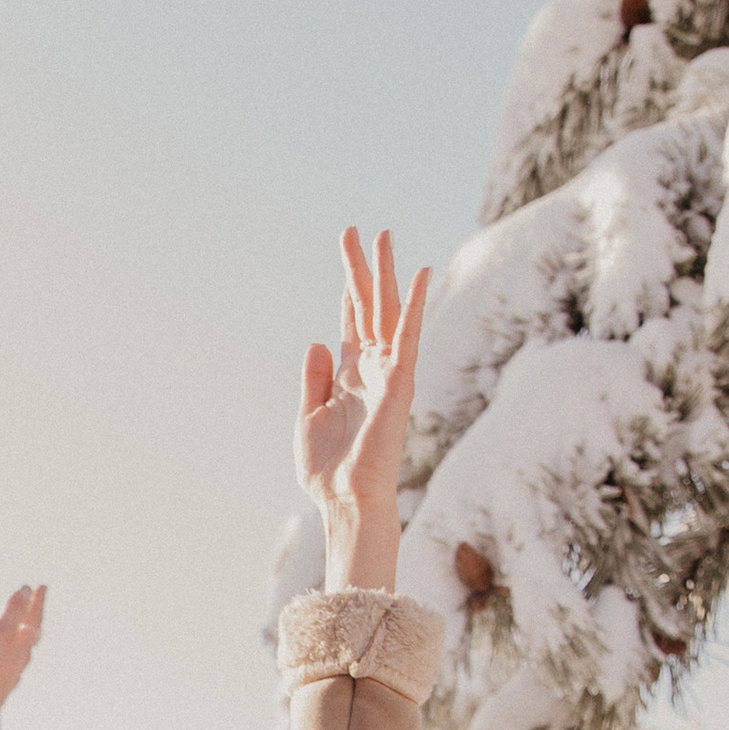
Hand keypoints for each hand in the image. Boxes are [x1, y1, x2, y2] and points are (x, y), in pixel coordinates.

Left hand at [297, 227, 429, 594]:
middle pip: (369, 306)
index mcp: (350, 375)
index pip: (352, 320)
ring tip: (383, 235)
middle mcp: (371, 367)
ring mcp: (387, 371)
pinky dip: (414, 304)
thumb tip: (317, 340)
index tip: (350, 255)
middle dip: (365, 269)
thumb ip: (313, 378)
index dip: (351, 288)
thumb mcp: (310, 417)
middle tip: (360, 231)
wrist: (345, 498)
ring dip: (386, 273)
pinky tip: (418, 273)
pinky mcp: (399, 381)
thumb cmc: (329, 469)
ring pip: (387, 310)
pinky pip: (408, 335)